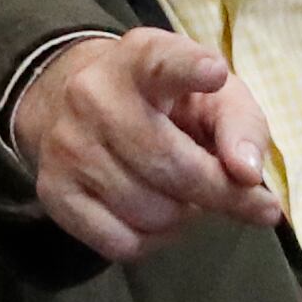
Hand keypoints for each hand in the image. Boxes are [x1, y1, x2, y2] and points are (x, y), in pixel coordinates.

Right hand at [12, 30, 283, 264]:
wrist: (74, 105)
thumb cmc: (166, 104)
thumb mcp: (213, 95)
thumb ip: (243, 126)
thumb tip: (247, 174)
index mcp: (141, 59)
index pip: (163, 62)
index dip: (190, 68)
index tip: (214, 72)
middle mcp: (95, 96)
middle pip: (174, 165)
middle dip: (222, 194)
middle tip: (245, 200)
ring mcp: (68, 145)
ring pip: (152, 212)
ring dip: (184, 216)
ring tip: (183, 194)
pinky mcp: (53, 190)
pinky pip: (122, 242)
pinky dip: (152, 240)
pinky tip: (154, 214)